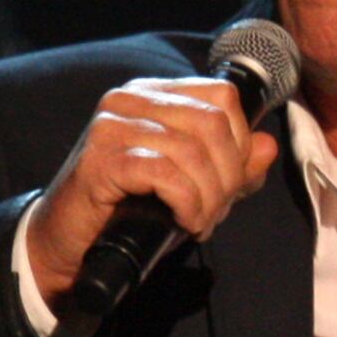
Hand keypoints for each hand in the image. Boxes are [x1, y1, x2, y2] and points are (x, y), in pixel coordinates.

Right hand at [19, 76, 280, 306]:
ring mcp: (112, 125)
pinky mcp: (101, 159)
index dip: (240, 143)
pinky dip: (186, 203)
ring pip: (193, 151)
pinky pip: (166, 174)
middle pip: (214, 123)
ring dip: (208, 197)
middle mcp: (131, 98)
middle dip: (227, 176)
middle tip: (214, 210)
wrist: (69, 243)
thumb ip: (232, 166)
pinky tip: (184, 222)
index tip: (230, 183)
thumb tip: (268, 145)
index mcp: (154, 93)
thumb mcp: (193, 185)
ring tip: (199, 221)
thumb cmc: (130, 210)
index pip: (223, 97)